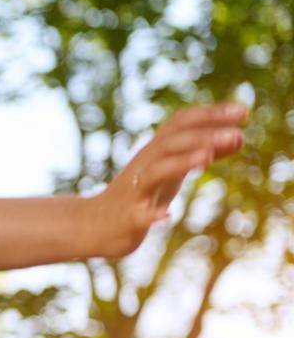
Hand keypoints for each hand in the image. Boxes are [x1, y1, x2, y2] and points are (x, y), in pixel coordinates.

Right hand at [91, 101, 249, 259]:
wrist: (94, 225)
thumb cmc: (140, 195)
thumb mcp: (173, 170)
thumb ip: (203, 153)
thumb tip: (240, 137)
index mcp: (155, 152)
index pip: (180, 123)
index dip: (210, 115)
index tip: (243, 112)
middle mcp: (144, 165)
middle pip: (170, 143)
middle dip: (203, 136)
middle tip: (237, 134)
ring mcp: (134, 192)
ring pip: (155, 172)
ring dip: (181, 163)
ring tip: (206, 159)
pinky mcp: (127, 219)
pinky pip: (138, 216)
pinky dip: (152, 215)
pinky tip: (166, 215)